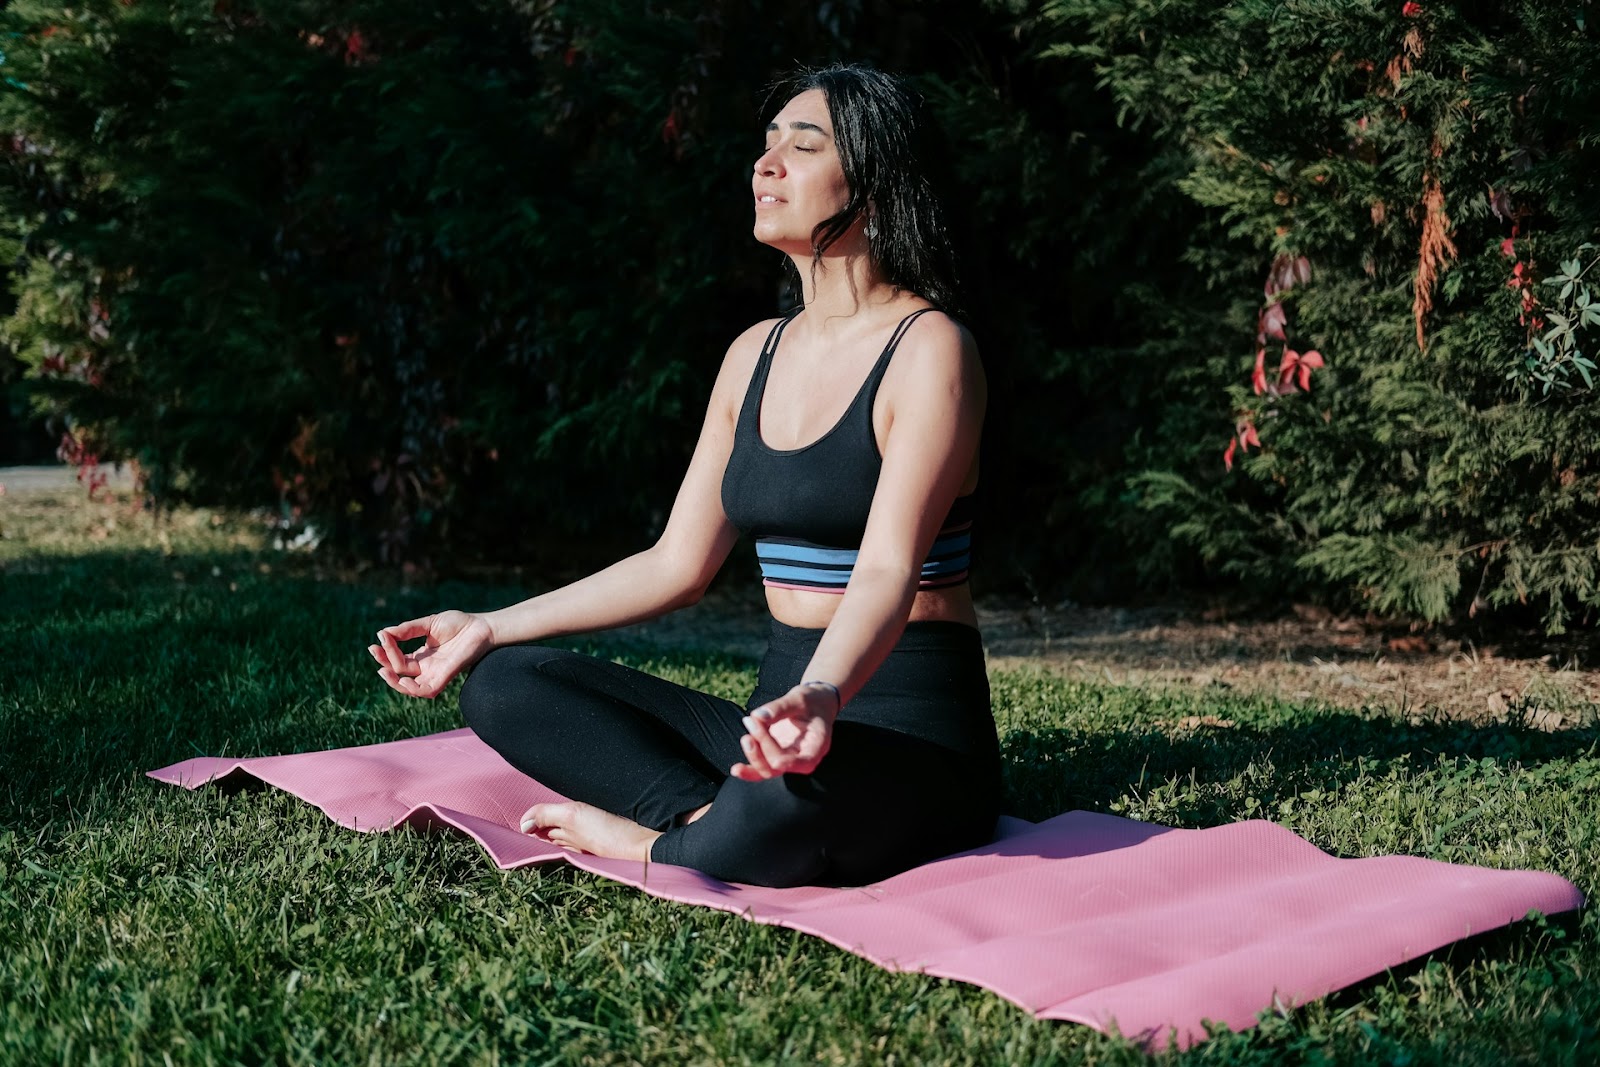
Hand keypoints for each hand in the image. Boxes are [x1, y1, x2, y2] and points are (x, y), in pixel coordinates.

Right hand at [368, 610, 493, 698]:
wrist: (482, 626)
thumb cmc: (459, 624)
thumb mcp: (428, 624)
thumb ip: (408, 630)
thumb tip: (384, 633)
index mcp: (422, 656)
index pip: (397, 659)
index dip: (386, 651)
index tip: (379, 636)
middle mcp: (427, 668)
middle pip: (399, 672)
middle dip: (384, 663)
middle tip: (374, 650)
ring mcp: (435, 673)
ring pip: (410, 687)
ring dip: (394, 681)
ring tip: (382, 669)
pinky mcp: (445, 677)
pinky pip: (427, 690)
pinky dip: (413, 688)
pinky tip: (402, 678)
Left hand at [730, 683, 837, 779]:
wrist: (813, 703)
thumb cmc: (812, 701)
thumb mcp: (800, 698)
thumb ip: (780, 707)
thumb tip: (758, 716)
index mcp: (817, 746)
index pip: (804, 762)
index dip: (787, 763)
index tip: (774, 759)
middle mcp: (803, 758)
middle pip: (779, 766)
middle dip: (762, 747)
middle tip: (752, 721)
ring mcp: (788, 759)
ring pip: (767, 770)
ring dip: (753, 755)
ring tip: (746, 732)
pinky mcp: (775, 757)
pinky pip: (761, 768)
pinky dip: (748, 770)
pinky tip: (735, 769)